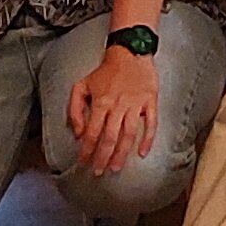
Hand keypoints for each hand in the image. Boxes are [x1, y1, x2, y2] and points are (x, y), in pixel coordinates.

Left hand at [67, 42, 159, 174]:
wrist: (130, 53)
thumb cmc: (105, 72)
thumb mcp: (81, 86)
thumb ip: (75, 110)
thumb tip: (78, 132)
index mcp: (101, 103)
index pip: (92, 133)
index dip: (87, 150)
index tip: (83, 163)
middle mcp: (118, 106)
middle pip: (109, 138)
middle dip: (102, 157)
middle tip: (99, 172)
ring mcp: (135, 104)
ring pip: (128, 134)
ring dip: (121, 153)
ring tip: (115, 168)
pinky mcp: (150, 101)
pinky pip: (151, 123)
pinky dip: (147, 139)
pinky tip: (142, 153)